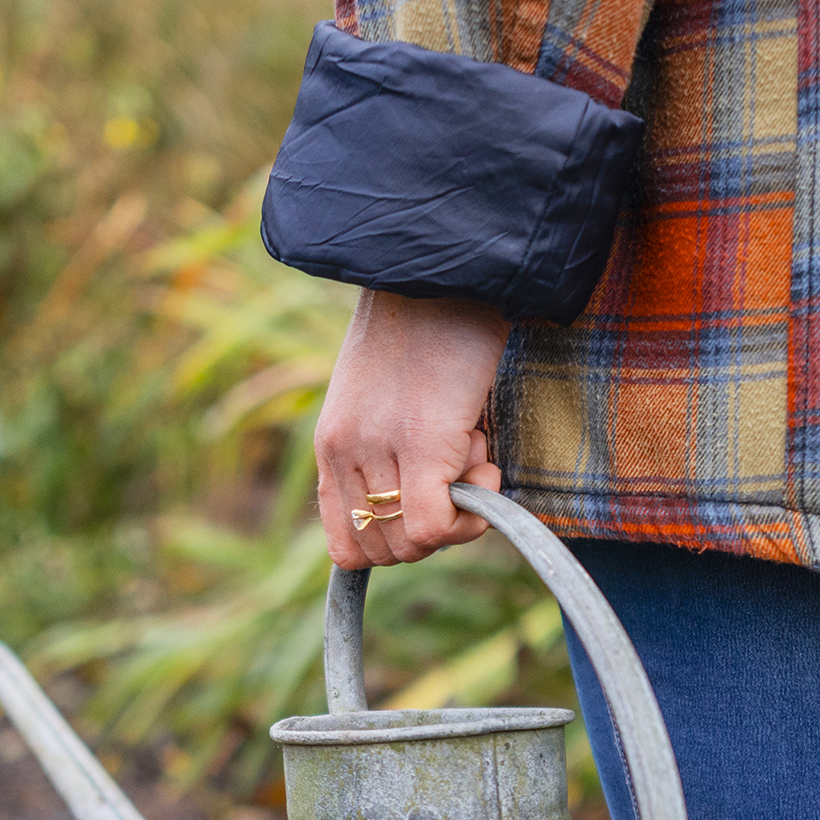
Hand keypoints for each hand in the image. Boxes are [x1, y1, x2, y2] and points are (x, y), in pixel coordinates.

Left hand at [315, 290, 507, 567]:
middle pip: (382, 553)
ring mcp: (378, 450)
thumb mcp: (389, 395)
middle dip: (430, 531)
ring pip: (411, 545)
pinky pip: (433, 527)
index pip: (346, 545)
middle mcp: (345, 453)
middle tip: (458, 472)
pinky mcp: (421, 443)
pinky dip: (470, 515)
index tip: (431, 501)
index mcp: (331, 444)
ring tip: (472, 450)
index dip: (398, 540)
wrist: (446, 267)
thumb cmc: (431, 327)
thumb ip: (390, 448)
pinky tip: (487, 464)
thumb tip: (436, 499)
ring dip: (455, 515)